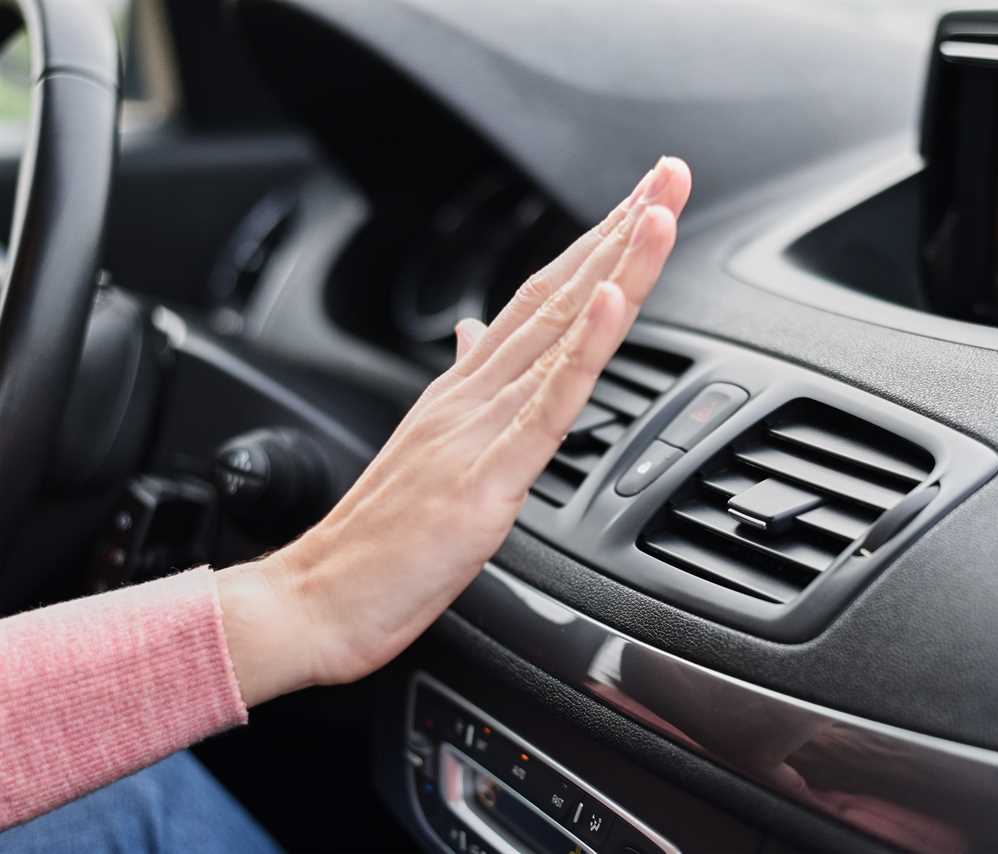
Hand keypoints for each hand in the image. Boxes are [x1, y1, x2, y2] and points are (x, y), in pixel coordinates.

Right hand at [217, 157, 692, 705]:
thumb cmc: (377, 540)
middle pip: (559, 294)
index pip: (541, 298)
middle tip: (668, 174)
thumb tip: (474, 334)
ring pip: (561, 333)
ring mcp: (480, 428)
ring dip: (615, 267)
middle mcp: (474, 392)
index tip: (641, 203)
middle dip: (621, 231)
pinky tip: (609, 301)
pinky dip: (582, 348)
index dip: (594, 247)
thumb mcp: (431, 447)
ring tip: (657, 210)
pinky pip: (546, 403)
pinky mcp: (487, 475)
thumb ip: (461, 384)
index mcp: (466, 389)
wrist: (317, 600)